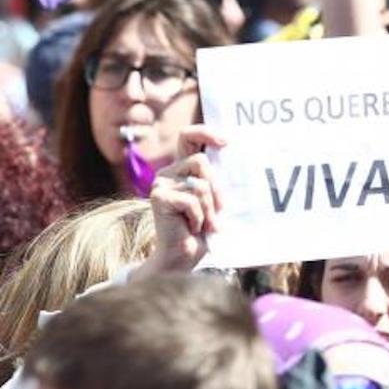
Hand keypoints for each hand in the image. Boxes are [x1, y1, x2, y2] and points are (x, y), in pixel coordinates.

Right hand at [135, 145, 224, 277]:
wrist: (184, 255)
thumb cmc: (204, 226)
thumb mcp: (213, 197)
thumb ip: (214, 178)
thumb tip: (230, 154)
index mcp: (182, 167)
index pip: (188, 136)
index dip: (205, 132)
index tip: (226, 142)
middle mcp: (169, 172)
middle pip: (201, 160)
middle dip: (215, 187)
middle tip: (217, 209)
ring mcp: (161, 184)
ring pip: (199, 184)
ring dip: (209, 207)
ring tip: (203, 222)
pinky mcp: (158, 197)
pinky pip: (191, 200)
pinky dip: (198, 216)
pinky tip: (191, 227)